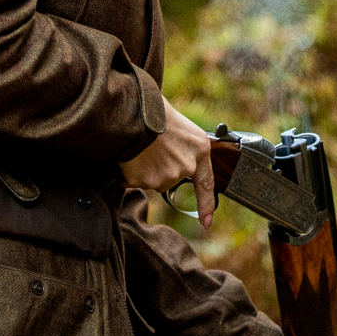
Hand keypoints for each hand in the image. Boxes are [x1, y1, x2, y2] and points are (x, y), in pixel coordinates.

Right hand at [119, 96, 215, 227]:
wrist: (135, 111)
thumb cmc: (155, 112)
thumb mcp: (180, 128)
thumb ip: (183, 148)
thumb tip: (174, 157)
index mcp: (200, 150)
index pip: (206, 184)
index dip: (206, 206)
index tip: (206, 224)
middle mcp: (187, 166)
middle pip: (172, 178)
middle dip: (160, 168)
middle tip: (151, 147)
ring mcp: (168, 176)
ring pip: (153, 180)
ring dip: (145, 169)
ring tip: (140, 148)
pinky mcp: (148, 181)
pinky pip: (135, 181)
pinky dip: (130, 172)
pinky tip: (130, 156)